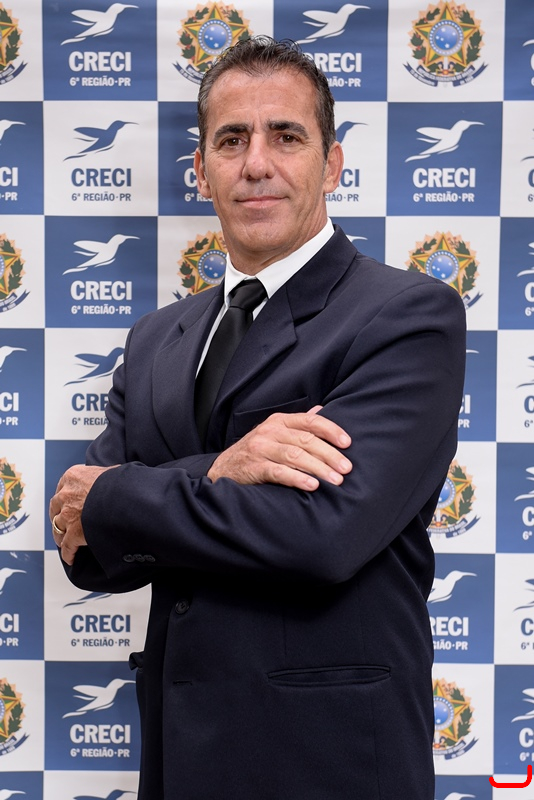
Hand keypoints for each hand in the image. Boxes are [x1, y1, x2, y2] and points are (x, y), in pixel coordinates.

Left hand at [49, 464, 117, 565]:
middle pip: (55, 508)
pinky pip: (67, 546)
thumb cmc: (120, 484)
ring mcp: (68, 514)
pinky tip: (71, 557)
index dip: (65, 497)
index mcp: (73, 477)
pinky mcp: (73, 533)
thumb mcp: (111, 471)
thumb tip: (113, 474)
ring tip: (63, 541)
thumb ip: (104, 474)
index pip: (62, 487)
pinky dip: (68, 553)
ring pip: (57, 527)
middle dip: (59, 515)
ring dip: (60, 535)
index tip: (66, 502)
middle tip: (64, 521)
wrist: (124, 498)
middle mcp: (66, 495)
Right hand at [207, 406, 351, 490]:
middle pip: (306, 440)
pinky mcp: (254, 467)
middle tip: (347, 468)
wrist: (224, 469)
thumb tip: (322, 409)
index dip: (331, 430)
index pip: (310, 421)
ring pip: (295, 456)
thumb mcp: (276, 432)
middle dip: (330, 455)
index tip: (347, 443)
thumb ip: (298, 424)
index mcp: (279, 421)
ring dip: (318, 468)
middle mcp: (270, 431)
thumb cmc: (257, 451)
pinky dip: (297, 478)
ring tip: (335, 480)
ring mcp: (261, 448)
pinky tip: (312, 485)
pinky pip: (279, 472)